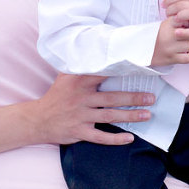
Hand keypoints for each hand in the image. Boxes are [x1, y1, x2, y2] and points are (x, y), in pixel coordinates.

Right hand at [35, 74, 154, 144]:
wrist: (36, 119)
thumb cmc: (56, 96)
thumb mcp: (65, 77)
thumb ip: (82, 65)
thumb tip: (97, 49)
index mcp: (80, 82)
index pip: (105, 74)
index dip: (123, 72)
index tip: (141, 70)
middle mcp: (81, 98)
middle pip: (112, 98)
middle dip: (134, 98)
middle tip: (151, 98)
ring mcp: (80, 116)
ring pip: (109, 116)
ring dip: (130, 116)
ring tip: (147, 115)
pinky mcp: (78, 131)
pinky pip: (100, 136)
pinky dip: (115, 139)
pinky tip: (129, 138)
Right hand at [152, 16, 188, 66]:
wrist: (138, 50)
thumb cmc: (153, 37)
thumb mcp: (162, 26)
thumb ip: (175, 23)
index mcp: (167, 25)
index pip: (185, 22)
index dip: (185, 26)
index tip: (180, 29)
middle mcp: (169, 35)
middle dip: (185, 38)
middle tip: (178, 40)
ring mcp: (170, 48)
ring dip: (186, 48)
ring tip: (178, 48)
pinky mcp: (171, 58)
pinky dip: (187, 57)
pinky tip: (181, 55)